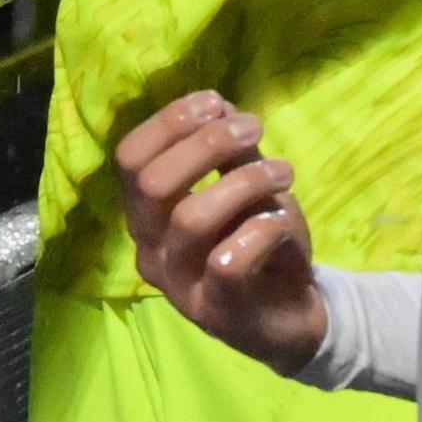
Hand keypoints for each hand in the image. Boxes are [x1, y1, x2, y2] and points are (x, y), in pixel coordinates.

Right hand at [113, 92, 328, 375]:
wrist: (291, 319)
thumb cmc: (259, 245)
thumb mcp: (246, 190)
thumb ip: (229, 152)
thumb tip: (218, 104)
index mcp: (146, 215)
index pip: (129, 159)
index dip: (169, 123)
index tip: (215, 102)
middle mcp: (149, 250)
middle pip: (152, 184)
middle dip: (206, 145)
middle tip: (253, 128)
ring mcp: (178, 285)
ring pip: (190, 218)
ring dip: (243, 182)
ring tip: (283, 172)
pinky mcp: (215, 312)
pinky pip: (228, 262)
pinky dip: (260, 231)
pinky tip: (282, 223)